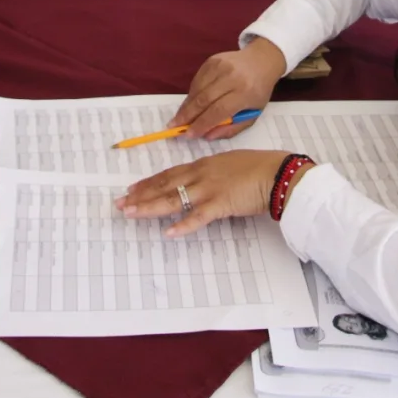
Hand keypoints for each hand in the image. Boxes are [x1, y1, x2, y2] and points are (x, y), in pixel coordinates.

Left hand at [118, 150, 304, 236]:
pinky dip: (183, 225)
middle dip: (141, 194)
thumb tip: (204, 183)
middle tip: (120, 203)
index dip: (149, 182)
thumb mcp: (230, 165)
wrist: (277, 172)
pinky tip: (168, 233)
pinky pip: (198, 217)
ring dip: (150, 207)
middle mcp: (201, 174)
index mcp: (204, 164)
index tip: (132, 189)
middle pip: (165, 185)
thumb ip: (214, 174)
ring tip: (131, 213)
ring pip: (173, 199)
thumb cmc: (259, 168)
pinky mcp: (221, 204)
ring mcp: (209, 189)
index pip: (170, 174)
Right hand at [171, 38, 287, 137]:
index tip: (188, 135)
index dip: (201, 123)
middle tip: (174, 126)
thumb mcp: (252, 114)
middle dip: (187, 115)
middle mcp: (231, 77)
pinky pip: (197, 80)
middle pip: (204, 99)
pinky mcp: (212, 60)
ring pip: (197, 89)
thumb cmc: (258, 92)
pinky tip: (190, 103)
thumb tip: (207, 136)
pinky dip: (191, 93)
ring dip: (186, 105)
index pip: (218, 110)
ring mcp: (220, 66)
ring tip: (179, 118)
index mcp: (245, 92)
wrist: (261, 61)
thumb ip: (231, 128)